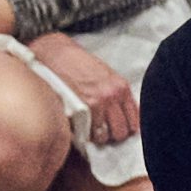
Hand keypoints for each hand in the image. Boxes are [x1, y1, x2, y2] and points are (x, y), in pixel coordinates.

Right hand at [27, 30, 137, 152]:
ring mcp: (97, 104)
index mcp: (121, 87)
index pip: (135, 119)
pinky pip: (89, 134)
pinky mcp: (80, 109)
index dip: (127, 128)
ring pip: (105, 136)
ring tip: (90, 132)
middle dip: (113, 136)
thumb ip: (115, 93)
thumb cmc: (77, 63)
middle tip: (103, 133)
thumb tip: (121, 114)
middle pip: (122, 131)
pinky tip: (81, 129)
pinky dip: (85, 136)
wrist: (56, 53)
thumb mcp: (105, 74)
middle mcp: (112, 96)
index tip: (119, 130)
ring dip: (98, 137)